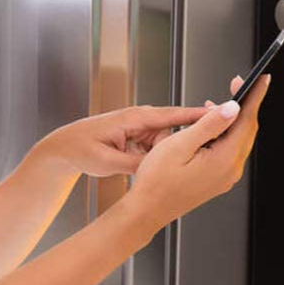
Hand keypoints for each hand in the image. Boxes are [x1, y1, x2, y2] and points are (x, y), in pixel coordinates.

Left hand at [27, 105, 210, 177]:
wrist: (64, 148)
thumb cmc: (81, 148)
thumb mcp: (108, 162)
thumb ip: (135, 163)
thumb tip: (156, 167)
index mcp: (135, 118)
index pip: (174, 115)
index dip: (198, 116)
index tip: (219, 117)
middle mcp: (140, 120)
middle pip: (174, 132)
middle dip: (182, 146)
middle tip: (182, 164)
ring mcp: (140, 128)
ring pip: (165, 143)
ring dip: (163, 156)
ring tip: (150, 168)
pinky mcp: (138, 138)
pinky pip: (156, 148)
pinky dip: (155, 158)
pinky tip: (145, 169)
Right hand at [126, 74, 270, 229]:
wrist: (147, 210)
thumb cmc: (157, 181)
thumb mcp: (181, 144)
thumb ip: (210, 124)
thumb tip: (233, 108)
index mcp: (223, 161)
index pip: (247, 121)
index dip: (254, 96)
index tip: (262, 79)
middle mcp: (229, 171)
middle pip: (246, 130)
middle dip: (244, 105)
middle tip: (235, 85)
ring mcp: (225, 178)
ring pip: (238, 141)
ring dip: (231, 121)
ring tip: (213, 107)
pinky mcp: (217, 181)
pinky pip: (228, 152)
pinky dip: (224, 136)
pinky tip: (209, 129)